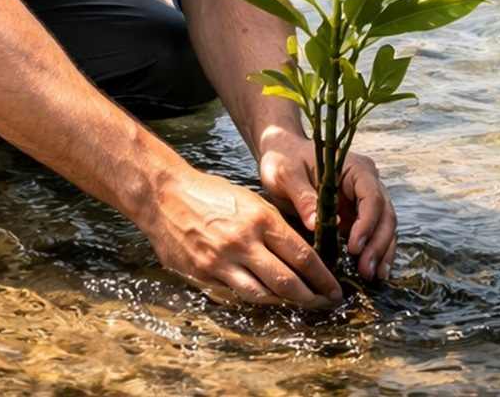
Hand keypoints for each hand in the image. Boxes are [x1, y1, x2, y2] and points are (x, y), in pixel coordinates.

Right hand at [141, 166, 342, 308]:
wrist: (164, 194)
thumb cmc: (212, 194)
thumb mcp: (252, 202)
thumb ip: (275, 229)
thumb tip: (302, 255)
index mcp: (261, 219)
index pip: (302, 256)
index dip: (323, 278)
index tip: (335, 289)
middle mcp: (243, 243)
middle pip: (287, 282)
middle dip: (311, 297)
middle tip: (325, 304)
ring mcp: (221, 262)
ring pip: (262, 295)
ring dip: (284, 303)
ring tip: (298, 304)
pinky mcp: (203, 274)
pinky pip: (235, 295)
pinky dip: (254, 298)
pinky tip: (266, 298)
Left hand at [258, 132, 398, 281]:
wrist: (282, 154)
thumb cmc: (284, 159)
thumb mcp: (287, 174)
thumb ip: (303, 196)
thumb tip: (316, 224)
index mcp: (355, 168)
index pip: (371, 197)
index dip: (367, 223)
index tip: (354, 247)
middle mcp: (366, 183)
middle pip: (385, 214)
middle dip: (378, 244)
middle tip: (366, 270)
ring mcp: (364, 200)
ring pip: (385, 226)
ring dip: (381, 251)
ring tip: (373, 276)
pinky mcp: (357, 215)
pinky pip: (373, 234)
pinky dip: (375, 252)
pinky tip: (372, 272)